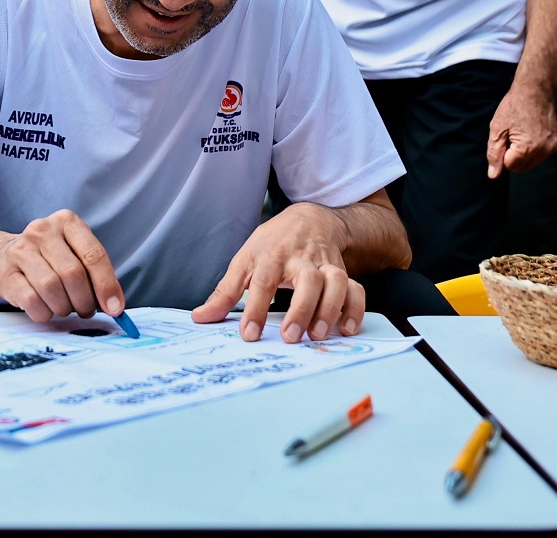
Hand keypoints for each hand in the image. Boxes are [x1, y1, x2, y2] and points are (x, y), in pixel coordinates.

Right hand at [0, 210, 124, 321]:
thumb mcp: (75, 253)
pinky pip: (32, 301)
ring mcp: (21, 250)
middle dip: (84, 300)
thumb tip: (114, 304)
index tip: (115, 308)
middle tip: (86, 310)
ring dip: (64, 307)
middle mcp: (43, 230)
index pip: (93, 255)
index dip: (106, 285)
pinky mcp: (7, 272)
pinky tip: (46, 309)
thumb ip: (95, 273)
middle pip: (73, 273)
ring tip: (65, 307)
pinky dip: (45, 312)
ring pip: (51, 288)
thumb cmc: (50, 258)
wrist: (3, 256)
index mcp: (67, 221)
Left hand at [192, 203, 363, 342]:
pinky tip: (347, 330)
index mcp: (271, 255)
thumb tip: (200, 318)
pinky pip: (356, 289)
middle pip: (307, 280)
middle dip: (300, 309)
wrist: (309, 219)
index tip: (249, 334)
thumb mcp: (245, 260)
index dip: (254, 308)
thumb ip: (225, 291)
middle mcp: (301, 259)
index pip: (262, 281)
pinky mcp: (343, 272)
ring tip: (318, 336)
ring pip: (336, 282)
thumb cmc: (273, 243)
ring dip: (330, 309)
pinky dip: (355, 309)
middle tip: (289, 337)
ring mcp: (325, 264)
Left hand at [486, 78, 556, 177]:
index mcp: (527, 148)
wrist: (535, 91)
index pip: (511, 166)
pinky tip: (533, 133)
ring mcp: (553, 147)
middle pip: (522, 167)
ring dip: (525, 153)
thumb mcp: (497, 129)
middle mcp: (544, 150)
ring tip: (524, 132)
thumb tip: (493, 175)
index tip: (507, 137)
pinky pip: (542, 155)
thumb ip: (494, 154)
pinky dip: (536, 148)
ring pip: (532, 162)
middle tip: (514, 135)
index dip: (504, 153)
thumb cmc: (513, 107)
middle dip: (515, 156)